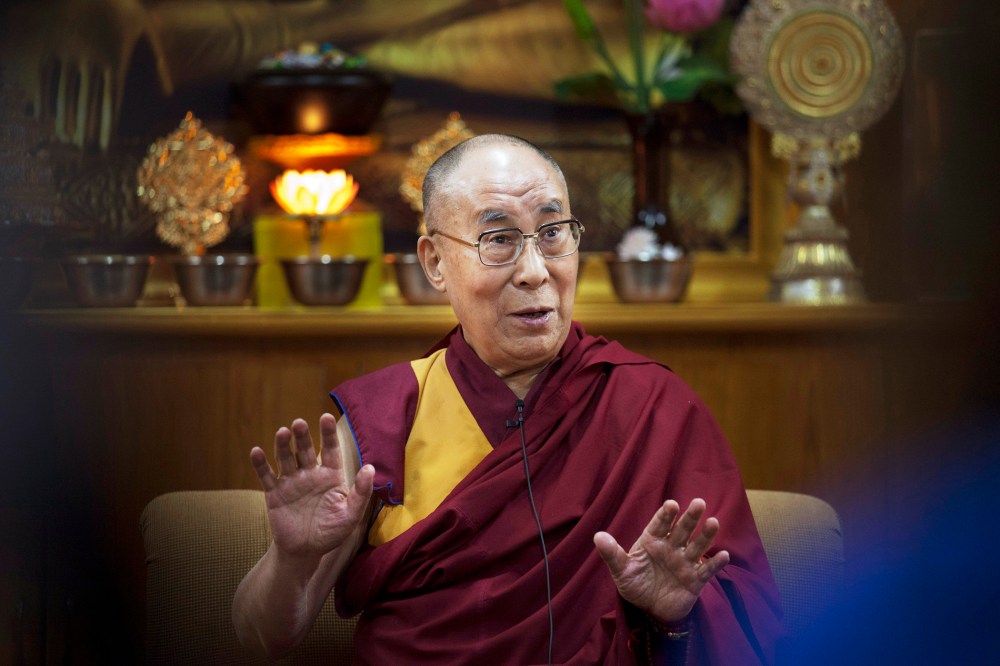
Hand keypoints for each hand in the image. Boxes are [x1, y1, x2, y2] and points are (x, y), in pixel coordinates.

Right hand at [1, 0, 165, 148]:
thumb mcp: (146, 32)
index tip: (106, 147)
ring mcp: (68, 51)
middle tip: (85, 152)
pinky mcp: (50, 43)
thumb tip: (168, 95)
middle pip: (87, 102)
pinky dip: (43, 96)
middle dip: (85, 130)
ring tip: (67, 139)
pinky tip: (44, 115)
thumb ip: (157, 64)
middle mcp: (90, 59)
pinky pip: (45, 74)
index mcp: (115, 60)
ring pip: (65, 91)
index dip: (107, 127)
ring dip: (64, 118)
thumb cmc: (122, 9)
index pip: (111, 102)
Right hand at [250, 413, 373, 564]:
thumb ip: (361, 492)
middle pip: (306, 450)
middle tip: (299, 423)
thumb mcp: (350, 515)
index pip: (331, 450)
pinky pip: (267, 476)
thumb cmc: (331, 532)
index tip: (326, 417)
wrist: (305, 552)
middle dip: (303, 436)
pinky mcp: (275, 493)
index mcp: (330, 475)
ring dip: (283, 445)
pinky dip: (261, 464)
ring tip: (283, 432)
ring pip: (286, 458)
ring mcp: (291, 482)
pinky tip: (256, 452)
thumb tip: (370, 468)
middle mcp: (310, 474)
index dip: (328, 434)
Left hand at [594, 498, 729, 623]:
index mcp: (652, 541)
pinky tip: (724, 555)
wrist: (650, 610)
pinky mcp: (695, 580)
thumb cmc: (635, 585)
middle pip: (681, 530)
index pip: (660, 524)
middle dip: (690, 517)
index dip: (665, 515)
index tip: (671, 504)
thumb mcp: (621, 571)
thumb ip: (612, 554)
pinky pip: (707, 570)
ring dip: (705, 535)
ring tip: (713, 523)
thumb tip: (597, 536)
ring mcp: (684, 562)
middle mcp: (671, 547)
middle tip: (698, 503)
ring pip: (697, 546)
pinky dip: (715, 563)